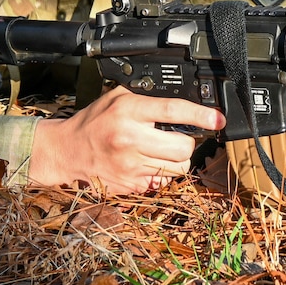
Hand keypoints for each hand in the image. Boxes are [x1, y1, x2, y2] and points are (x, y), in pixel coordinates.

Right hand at [27, 87, 222, 192]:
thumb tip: (183, 101)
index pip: (173, 111)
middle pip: (183, 147)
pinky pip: (163, 181)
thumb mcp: (117, 98)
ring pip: (178, 167)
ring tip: (159, 150)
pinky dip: (161, 172)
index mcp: (128, 111)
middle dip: (187, 142)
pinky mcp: (131, 186)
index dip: (200, 116)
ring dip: (176, 159)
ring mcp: (131, 167)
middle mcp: (130, 139)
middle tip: (175, 137)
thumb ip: (147, 98)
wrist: (67, 152)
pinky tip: (145, 163)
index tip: (217, 119)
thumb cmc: (94, 122)